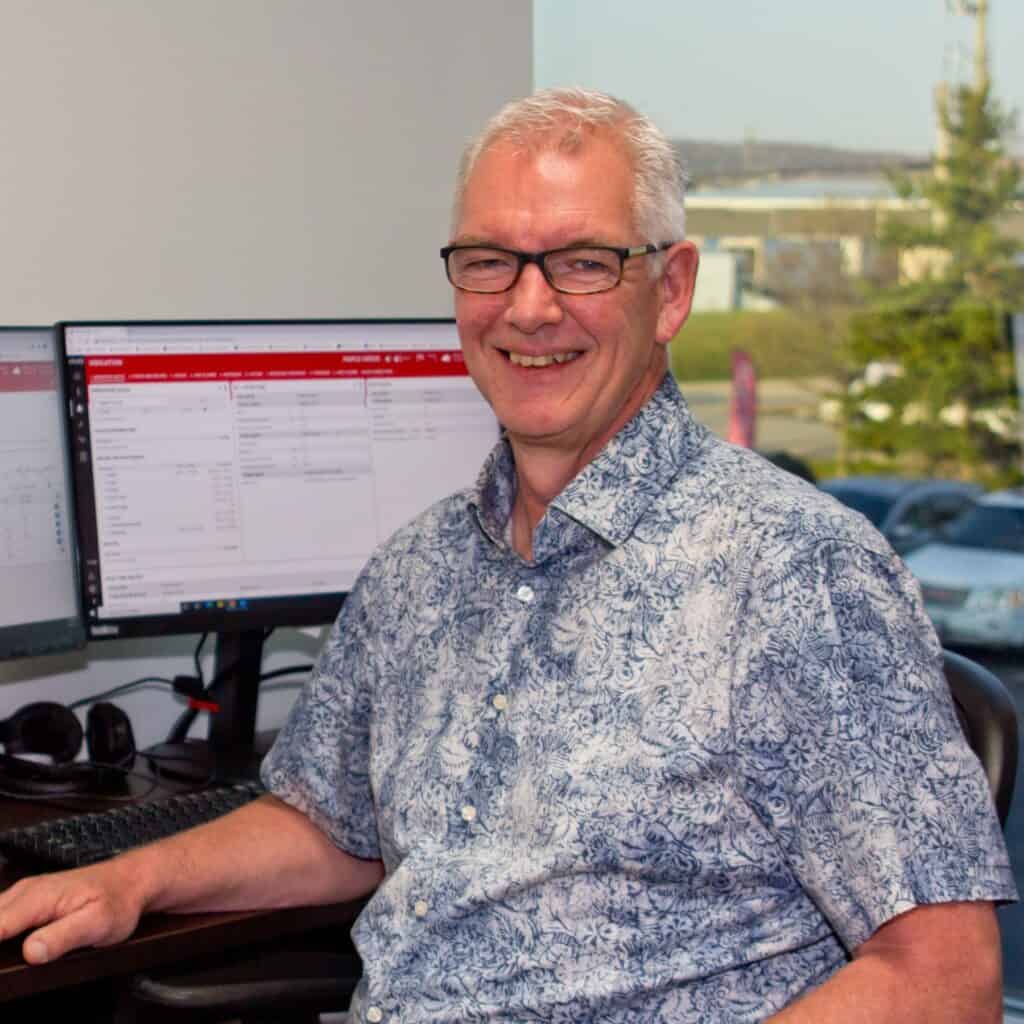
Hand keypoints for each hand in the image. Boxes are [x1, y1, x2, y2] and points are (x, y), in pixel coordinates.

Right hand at [0, 861, 144, 963]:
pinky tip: (6, 948)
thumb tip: (30, 952)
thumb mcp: (97, 923)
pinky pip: (0, 916)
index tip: (0, 965)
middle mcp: (25, 892)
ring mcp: (23, 895)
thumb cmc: (117, 901)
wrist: (131, 882)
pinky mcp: (26, 901)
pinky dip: (0, 930)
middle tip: (4, 967)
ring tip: (6, 962)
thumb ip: (62, 937)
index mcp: (37, 898)